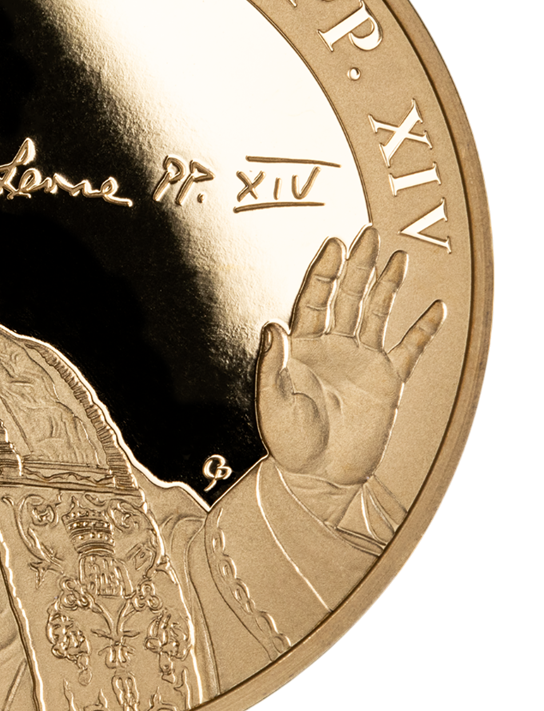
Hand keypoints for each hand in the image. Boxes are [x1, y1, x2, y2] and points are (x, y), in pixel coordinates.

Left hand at [256, 226, 444, 487]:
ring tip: (399, 257)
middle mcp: (334, 346)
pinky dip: (424, 331)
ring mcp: (363, 361)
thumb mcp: (273, 403)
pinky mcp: (388, 383)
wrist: (319, 477)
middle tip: (368, 233)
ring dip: (388, 286)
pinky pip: (410, 351)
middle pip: (348, 296)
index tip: (334, 244)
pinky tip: (436, 309)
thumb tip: (274, 325)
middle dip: (358, 266)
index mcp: (303, 346)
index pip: (314, 299)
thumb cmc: (289, 441)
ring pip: (378, 314)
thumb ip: (273, 366)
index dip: (323, 271)